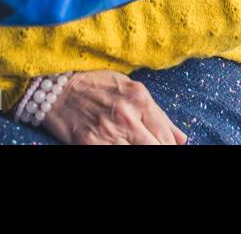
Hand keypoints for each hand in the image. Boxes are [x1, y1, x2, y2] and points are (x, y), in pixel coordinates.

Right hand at [39, 70, 186, 144]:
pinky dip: (122, 153)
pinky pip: (115, 155)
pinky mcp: (90, 144)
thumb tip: (183, 139)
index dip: (170, 147)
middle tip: (152, 147)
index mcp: (140, 98)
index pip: (166, 136)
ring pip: (137, 153)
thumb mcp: (130, 88)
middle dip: (158, 150)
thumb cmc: (96, 85)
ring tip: (133, 144)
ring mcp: (108, 132)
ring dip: (140, 151)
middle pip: (155, 147)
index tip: (168, 148)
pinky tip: (121, 146)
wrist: (57, 88)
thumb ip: (158, 115)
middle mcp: (126, 115)